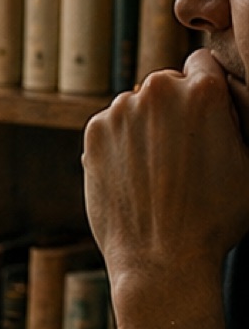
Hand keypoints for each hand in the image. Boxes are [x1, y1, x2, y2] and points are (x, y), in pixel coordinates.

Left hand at [84, 51, 248, 328]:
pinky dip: (118, 144)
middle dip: (172, 109)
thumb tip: (229, 105)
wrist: (160, 262)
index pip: (202, 66)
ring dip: (143, 126)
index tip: (200, 122)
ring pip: (135, 107)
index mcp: (205, 90)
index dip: (203, 96)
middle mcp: (160, 90)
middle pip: (166, 85)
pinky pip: (111, 127)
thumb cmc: (216, 219)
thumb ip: (242, 118)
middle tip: (177, 153)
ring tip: (155, 171)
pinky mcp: (95, 134)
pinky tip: (133, 177)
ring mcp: (122, 111)